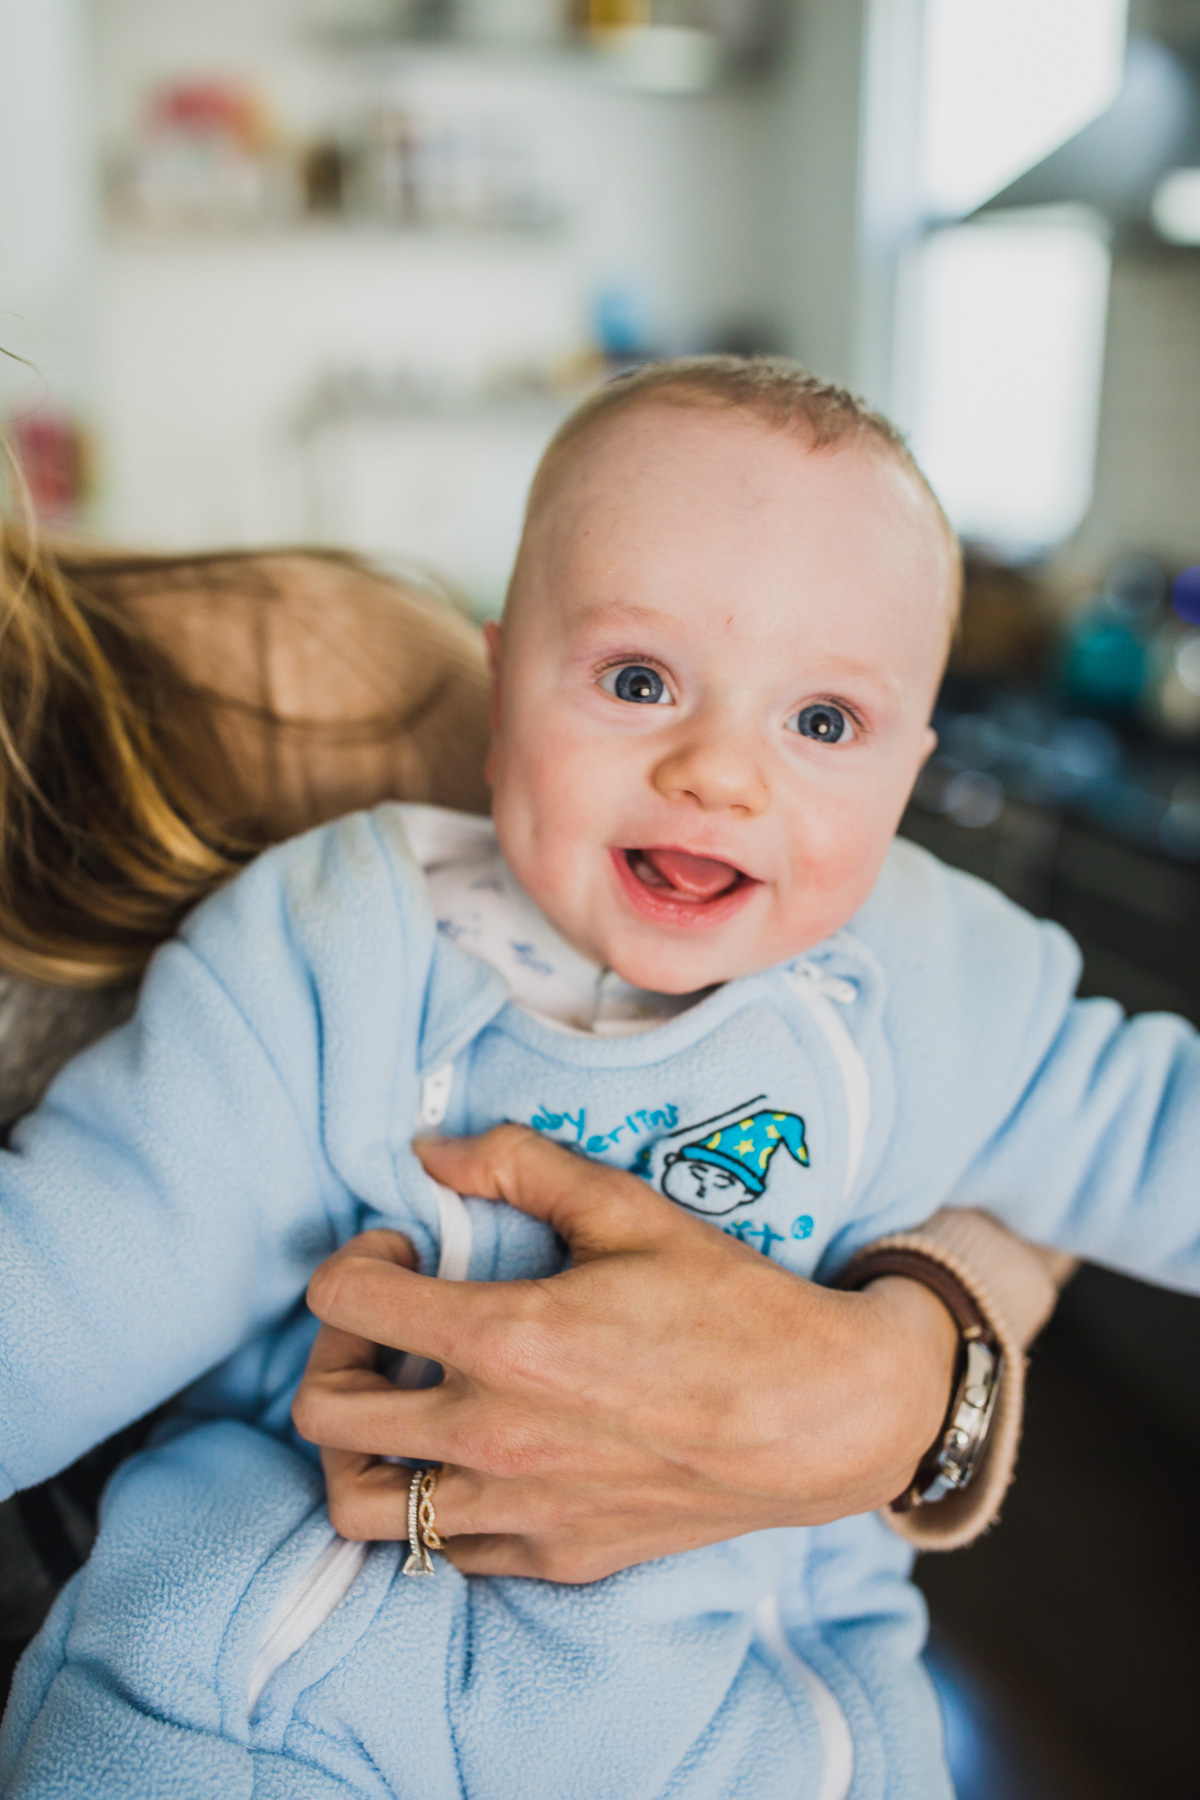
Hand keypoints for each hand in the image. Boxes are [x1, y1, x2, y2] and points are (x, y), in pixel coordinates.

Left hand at [293, 1126, 958, 1581]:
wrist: (823, 1418)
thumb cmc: (731, 1305)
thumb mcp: (628, 1208)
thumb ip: (520, 1164)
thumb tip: (431, 1153)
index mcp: (502, 1340)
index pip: (342, 1302)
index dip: (354, 1260)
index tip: (403, 1250)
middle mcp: (491, 1438)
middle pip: (323, 1414)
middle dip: (333, 1352)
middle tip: (386, 1324)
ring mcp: (518, 1511)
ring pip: (358, 1505)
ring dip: (360, 1446)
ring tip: (407, 1401)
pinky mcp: (553, 1556)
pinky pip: (443, 1550)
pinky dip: (433, 1502)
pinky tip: (476, 1453)